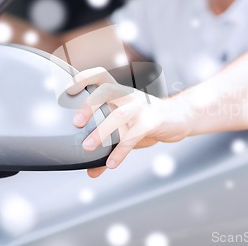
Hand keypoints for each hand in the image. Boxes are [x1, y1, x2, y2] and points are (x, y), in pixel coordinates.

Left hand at [66, 67, 190, 177]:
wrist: (179, 118)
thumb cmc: (147, 121)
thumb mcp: (126, 131)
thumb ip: (108, 147)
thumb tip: (91, 172)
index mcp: (120, 92)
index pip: (101, 75)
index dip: (84, 78)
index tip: (68, 89)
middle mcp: (129, 95)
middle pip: (107, 90)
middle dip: (89, 104)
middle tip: (76, 122)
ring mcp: (142, 107)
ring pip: (119, 114)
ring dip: (102, 131)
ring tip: (87, 147)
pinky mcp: (153, 121)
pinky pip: (134, 135)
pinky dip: (121, 150)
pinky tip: (112, 164)